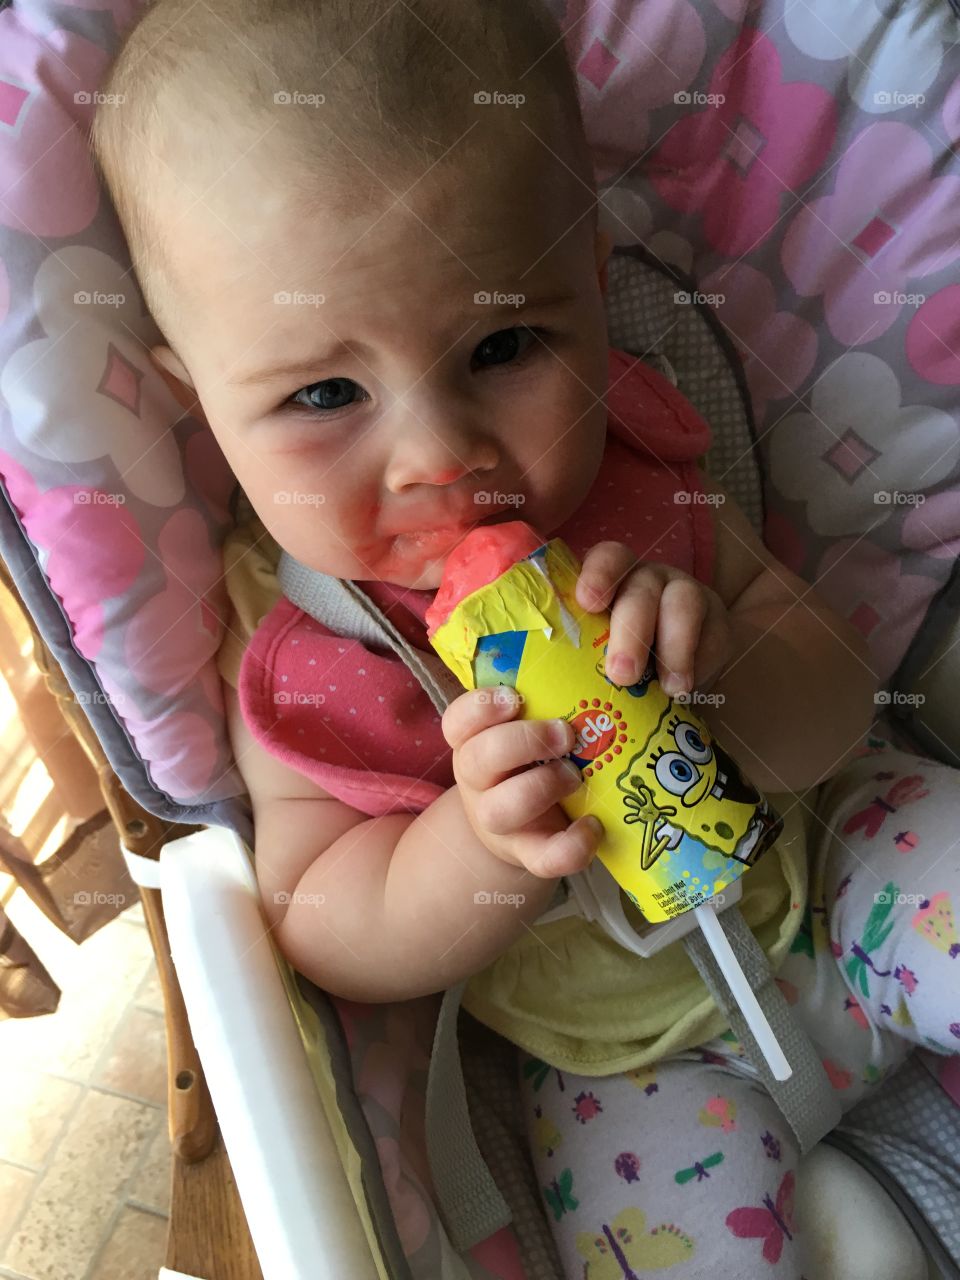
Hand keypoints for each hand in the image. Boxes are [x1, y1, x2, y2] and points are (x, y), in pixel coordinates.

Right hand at [441, 687, 603, 878]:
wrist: (528, 824)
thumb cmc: (533, 760)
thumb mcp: (527, 729)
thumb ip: (543, 701)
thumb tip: (594, 663)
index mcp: (474, 743)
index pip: (457, 722)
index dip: (479, 708)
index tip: (513, 697)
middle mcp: (479, 782)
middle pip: (477, 759)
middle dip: (523, 741)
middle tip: (565, 733)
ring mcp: (501, 821)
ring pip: (501, 810)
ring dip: (542, 786)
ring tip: (575, 775)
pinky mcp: (529, 854)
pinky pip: (544, 859)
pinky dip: (572, 845)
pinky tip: (594, 825)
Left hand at [574, 542, 734, 696]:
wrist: (666, 681)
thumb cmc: (613, 669)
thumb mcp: (588, 661)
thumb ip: (574, 665)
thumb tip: (545, 704)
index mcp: (610, 582)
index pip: (608, 559)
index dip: (599, 575)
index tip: (589, 603)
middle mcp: (647, 580)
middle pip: (642, 590)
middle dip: (631, 632)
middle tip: (622, 674)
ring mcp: (685, 595)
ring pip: (683, 604)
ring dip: (674, 648)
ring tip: (669, 688)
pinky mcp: (716, 620)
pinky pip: (714, 635)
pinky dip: (700, 664)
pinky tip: (686, 690)